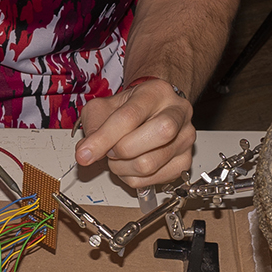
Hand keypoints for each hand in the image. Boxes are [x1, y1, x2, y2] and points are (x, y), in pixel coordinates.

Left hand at [77, 79, 193, 188]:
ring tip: (117, 158)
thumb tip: (85, 153)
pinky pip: (153, 180)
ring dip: (123, 167)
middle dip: (123, 150)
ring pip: (151, 163)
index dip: (104, 138)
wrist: (151, 112)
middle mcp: (178, 112)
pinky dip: (133, 178)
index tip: (85, 153)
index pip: (130, 116)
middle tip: (109, 151)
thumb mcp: (104, 108)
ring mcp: (185, 138)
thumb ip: (92, 127)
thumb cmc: (129, 109)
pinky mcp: (185, 161)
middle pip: (159, 134)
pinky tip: (129, 166)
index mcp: (157, 92)